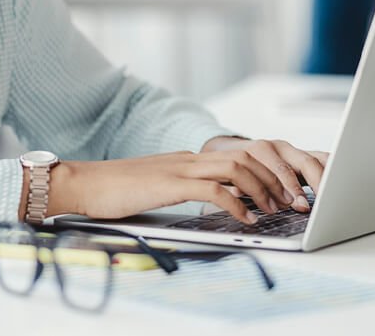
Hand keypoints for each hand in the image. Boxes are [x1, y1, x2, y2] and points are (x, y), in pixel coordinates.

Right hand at [44, 142, 325, 224]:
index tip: (282, 192)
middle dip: (274, 178)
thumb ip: (183, 188)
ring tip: (274, 210)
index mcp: (185, 159)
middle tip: (291, 201)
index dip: (265, 172)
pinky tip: (246, 219)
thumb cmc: (114, 190)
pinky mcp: (169, 185)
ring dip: (261, 189)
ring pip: (235, 168)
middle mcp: (187, 158)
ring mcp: (178, 169)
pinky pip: (212, 189)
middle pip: (245, 156)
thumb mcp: (157, 186)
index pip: (236, 155)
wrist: (82, 183)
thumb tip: (211, 201)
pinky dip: (235, 203)